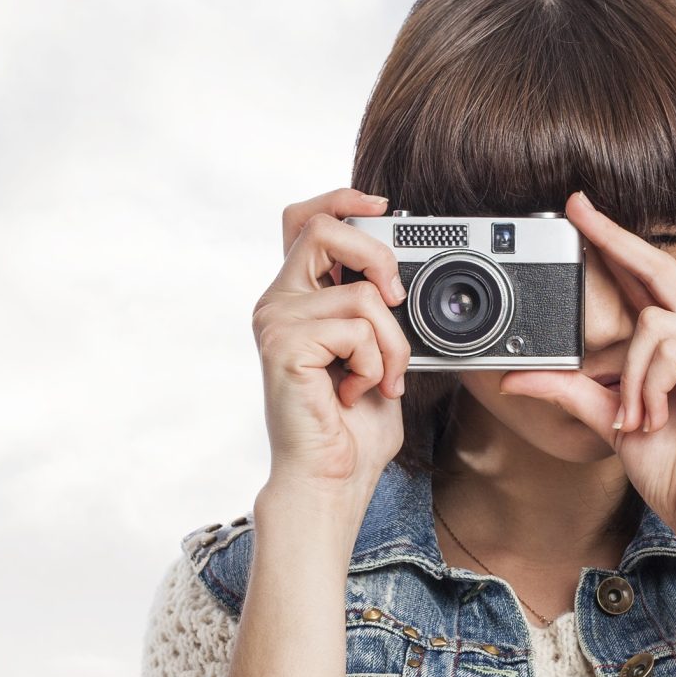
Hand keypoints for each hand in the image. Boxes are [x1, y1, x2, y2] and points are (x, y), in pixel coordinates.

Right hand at [252, 187, 413, 504]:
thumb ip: (375, 309)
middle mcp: (278, 303)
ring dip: (391, 343)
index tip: (382, 205)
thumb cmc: (352, 427)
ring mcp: (276, 321)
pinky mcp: (284, 344)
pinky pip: (356, 327)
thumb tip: (399, 275)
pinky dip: (375, 363)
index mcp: (297, 298)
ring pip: (359, 293)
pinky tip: (356, 391)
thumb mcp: (375, 352)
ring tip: (377, 378)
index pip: (305, 220)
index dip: (341, 198)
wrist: (332, 477)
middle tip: (395, 300)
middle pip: (323, 229)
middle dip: (377, 255)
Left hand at [495, 191, 675, 553]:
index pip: (652, 280)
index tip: (582, 213)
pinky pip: (669, 349)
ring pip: (653, 323)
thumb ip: (570, 391)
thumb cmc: (675, 471)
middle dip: (615, 238)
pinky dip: (649, 386)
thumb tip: (515, 376)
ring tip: (638, 418)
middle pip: (662, 269)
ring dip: (631, 377)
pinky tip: (656, 418)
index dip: (618, 243)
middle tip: (575, 209)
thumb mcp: (609, 421)